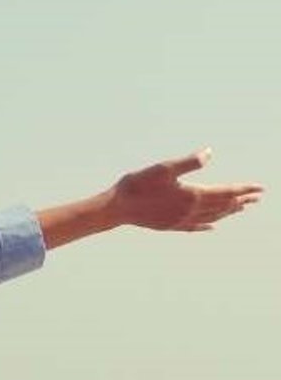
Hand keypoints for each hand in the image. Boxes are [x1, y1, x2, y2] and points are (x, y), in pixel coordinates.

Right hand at [108, 149, 262, 232]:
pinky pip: (197, 227)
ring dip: (228, 212)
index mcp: (192, 195)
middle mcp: (191, 210)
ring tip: (240, 208)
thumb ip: (189, 162)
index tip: (260, 189)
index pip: (226, 192)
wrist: (117, 208)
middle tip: (256, 198)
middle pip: (223, 206)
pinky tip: (213, 226)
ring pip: (213, 216)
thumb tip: (209, 153)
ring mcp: (182, 220)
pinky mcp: (172, 226)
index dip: (244, 189)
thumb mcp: (164, 168)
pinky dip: (209, 225)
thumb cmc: (138, 185)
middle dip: (241, 200)